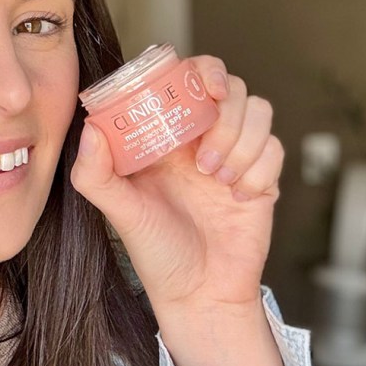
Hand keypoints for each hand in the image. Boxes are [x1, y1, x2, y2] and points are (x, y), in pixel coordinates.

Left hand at [70, 56, 283, 311]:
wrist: (200, 295)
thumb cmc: (156, 252)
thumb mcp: (120, 212)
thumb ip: (96, 173)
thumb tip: (90, 129)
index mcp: (166, 136)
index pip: (187, 79)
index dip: (200, 70)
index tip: (204, 85)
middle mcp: (201, 138)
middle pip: (230, 87)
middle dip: (225, 114)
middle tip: (205, 154)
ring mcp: (235, 154)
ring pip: (259, 110)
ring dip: (242, 141)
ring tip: (217, 179)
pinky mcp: (263, 176)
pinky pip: (276, 148)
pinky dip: (260, 169)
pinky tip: (239, 196)